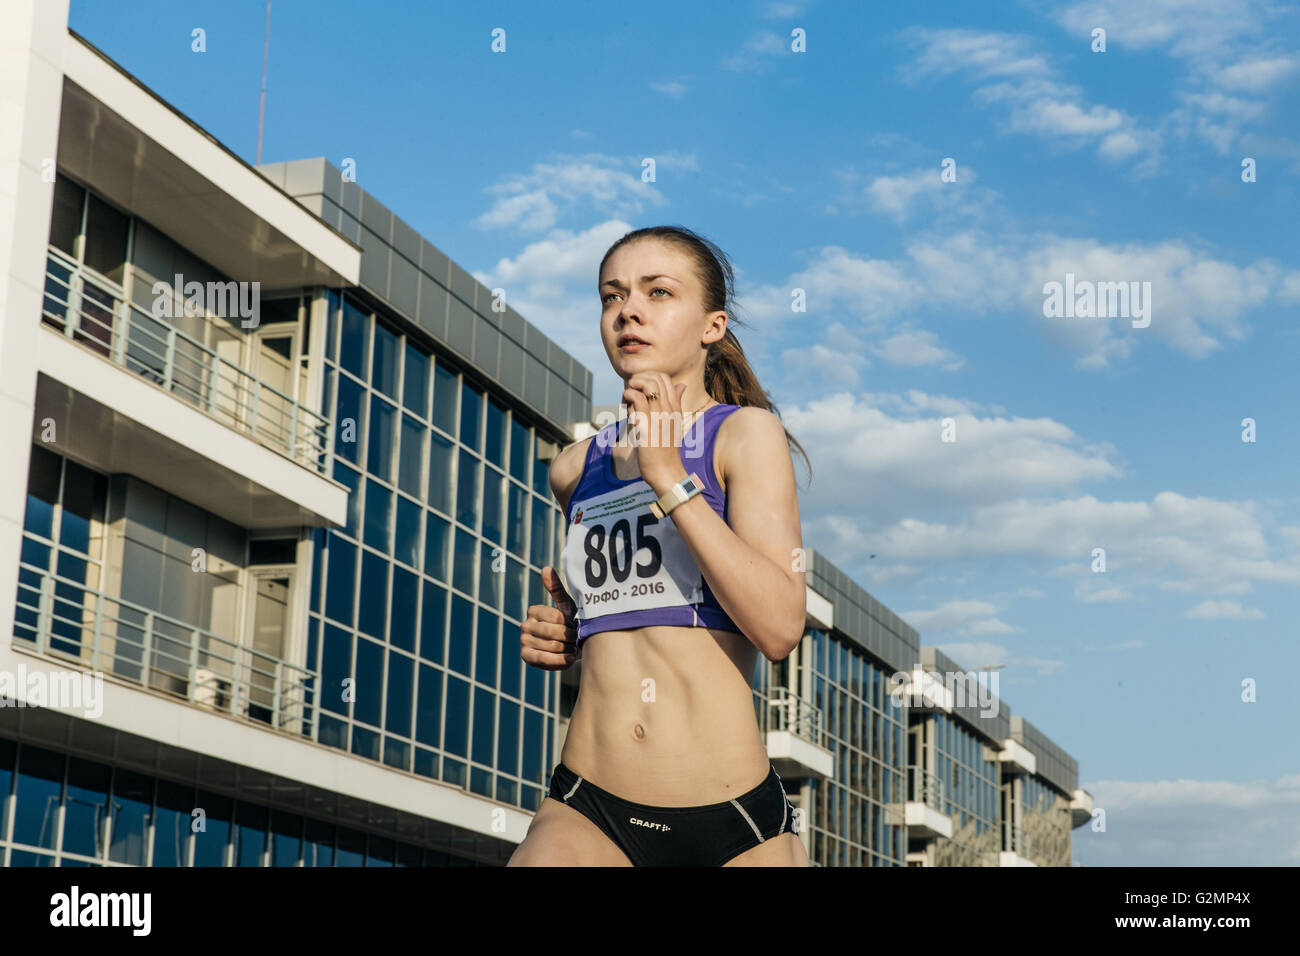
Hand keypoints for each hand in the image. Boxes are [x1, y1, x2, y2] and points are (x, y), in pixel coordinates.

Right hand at [520, 566, 578, 670]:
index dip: (569, 624)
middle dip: (569, 637)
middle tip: (577, 639)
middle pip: (552, 633)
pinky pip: (542, 659)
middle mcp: (525, 625)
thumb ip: (557, 589)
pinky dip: (559, 661)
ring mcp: (524, 641)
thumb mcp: (566, 606)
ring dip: (567, 649)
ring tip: (573, 648)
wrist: (570, 646)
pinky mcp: (526, 656)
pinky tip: (569, 659)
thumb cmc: (569, 623)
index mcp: (533, 611)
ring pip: (550, 646)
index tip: (575, 625)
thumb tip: (545, 568)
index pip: (555, 617)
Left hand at [621, 372, 688, 492]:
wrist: (667, 472)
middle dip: (639, 378)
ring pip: (646, 384)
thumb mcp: (674, 424)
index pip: (665, 378)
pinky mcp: (646, 424)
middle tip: (631, 392)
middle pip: (656, 377)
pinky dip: (627, 396)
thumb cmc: (667, 452)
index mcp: (675, 408)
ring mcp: (658, 415)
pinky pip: (636, 398)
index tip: (639, 389)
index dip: (648, 377)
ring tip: (627, 400)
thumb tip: (681, 386)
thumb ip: (676, 404)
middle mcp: (668, 408)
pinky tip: (625, 407)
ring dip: (632, 386)